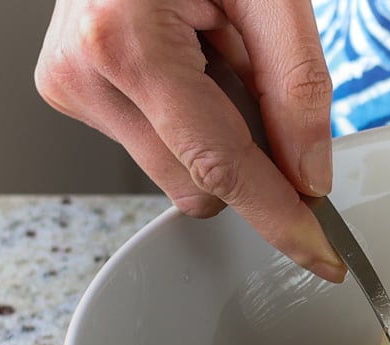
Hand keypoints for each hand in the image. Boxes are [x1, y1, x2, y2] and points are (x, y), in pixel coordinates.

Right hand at [35, 0, 346, 282]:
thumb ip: (297, 87)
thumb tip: (312, 178)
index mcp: (125, 42)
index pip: (219, 165)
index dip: (277, 218)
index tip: (320, 257)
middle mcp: (83, 74)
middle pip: (201, 183)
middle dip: (247, 153)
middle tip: (248, 75)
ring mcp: (69, 87)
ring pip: (179, 174)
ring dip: (215, 133)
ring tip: (208, 57)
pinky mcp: (71, 92)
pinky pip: (157, 147)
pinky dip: (188, 120)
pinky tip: (185, 65)